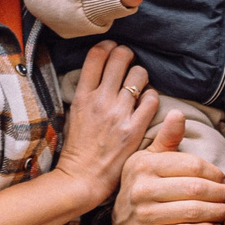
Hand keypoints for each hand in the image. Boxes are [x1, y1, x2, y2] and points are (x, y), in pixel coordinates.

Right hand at [56, 42, 158, 203]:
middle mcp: (100, 100)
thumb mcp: (73, 114)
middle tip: (129, 63)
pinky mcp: (134, 129)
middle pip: (120, 58)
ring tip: (139, 86)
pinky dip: (151, 97)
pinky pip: (151, 99)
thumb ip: (86, 93)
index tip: (113, 50)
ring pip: (139, 75)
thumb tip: (98, 74)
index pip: (97, 55)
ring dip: (141, 77)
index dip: (109, 47)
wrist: (82, 178)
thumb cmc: (77, 148)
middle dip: (127, 55)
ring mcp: (118, 114)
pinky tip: (147, 103)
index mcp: (82, 96)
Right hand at [110, 112, 224, 224]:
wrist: (119, 223)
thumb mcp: (150, 158)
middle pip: (195, 189)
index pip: (191, 166)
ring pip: (193, 213)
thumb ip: (167, 138)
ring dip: (217, 213)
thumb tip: (178, 114)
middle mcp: (141, 190)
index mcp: (145, 165)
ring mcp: (142, 216)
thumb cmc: (143, 184)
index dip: (214, 173)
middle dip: (220, 194)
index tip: (223, 179)